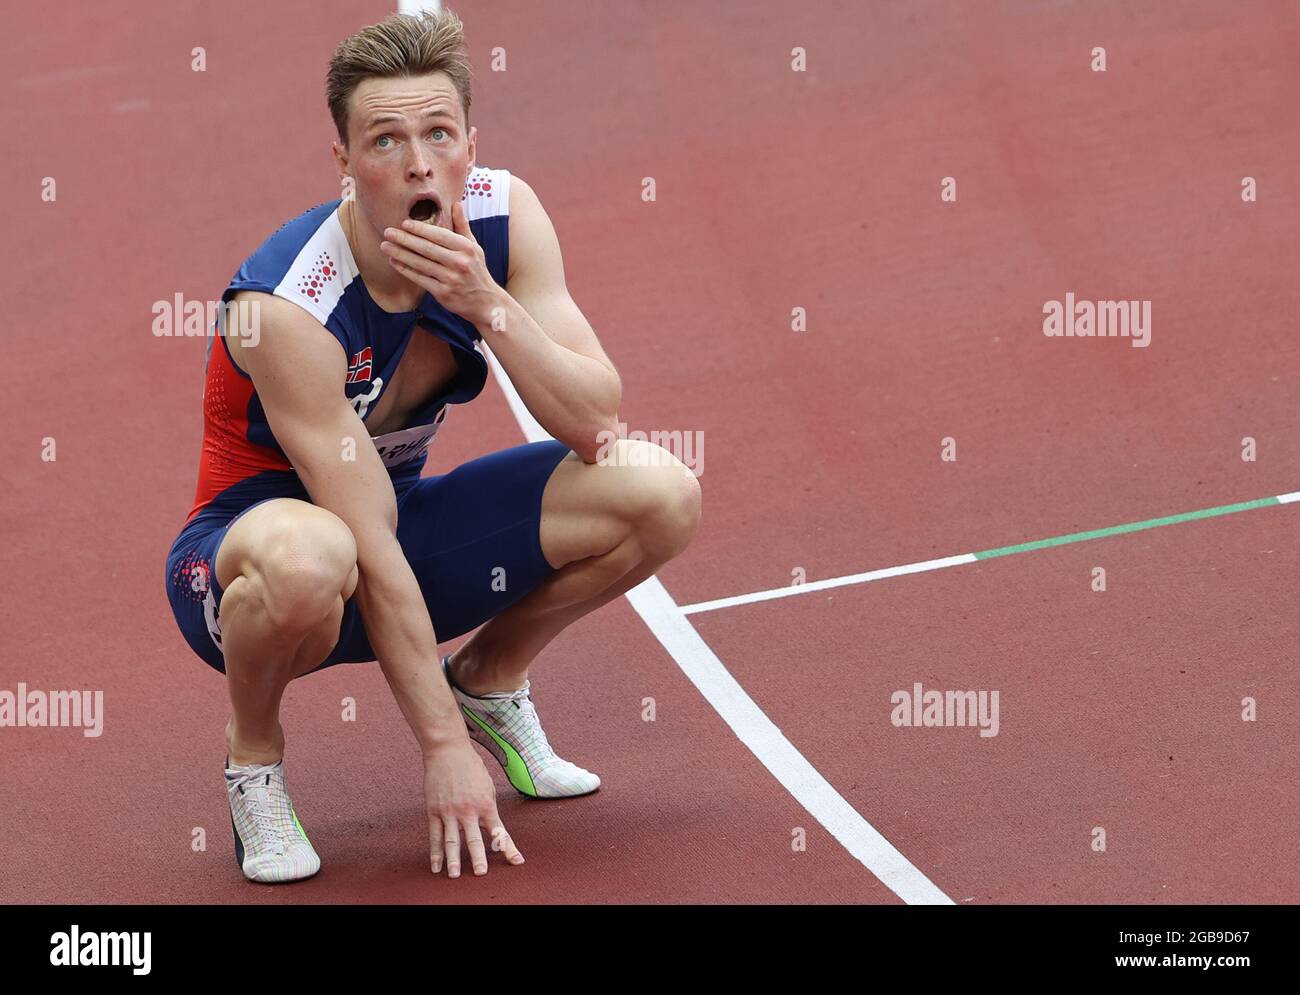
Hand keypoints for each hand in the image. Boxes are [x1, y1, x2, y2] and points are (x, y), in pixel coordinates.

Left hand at [381, 201, 498, 324]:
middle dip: (405, 239)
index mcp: (466, 248)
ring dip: (400, 254)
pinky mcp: (443, 293)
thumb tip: (456, 204)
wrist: (485, 302)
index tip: (404, 223)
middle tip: (388, 232)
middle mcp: (459, 262)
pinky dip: (405, 270)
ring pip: (420, 264)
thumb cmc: (477, 271)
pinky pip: (420, 279)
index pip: (439, 235)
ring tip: (385, 246)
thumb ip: (463, 226)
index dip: (420, 229)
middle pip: (427, 248)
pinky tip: (394, 262)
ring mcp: (451, 279)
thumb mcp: (474, 247)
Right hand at [421, 738, 524, 876]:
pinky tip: (436, 866)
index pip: (499, 831)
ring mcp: (449, 811)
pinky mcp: (434, 810)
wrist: (448, 750)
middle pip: (474, 839)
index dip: (509, 848)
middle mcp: (468, 810)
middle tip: (481, 874)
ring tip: (455, 875)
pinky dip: (435, 852)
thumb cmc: (471, 767)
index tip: (517, 862)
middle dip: (479, 858)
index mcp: (486, 804)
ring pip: (451, 841)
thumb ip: (489, 807)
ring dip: (453, 860)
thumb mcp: (488, 786)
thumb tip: (492, 827)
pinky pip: (434, 835)